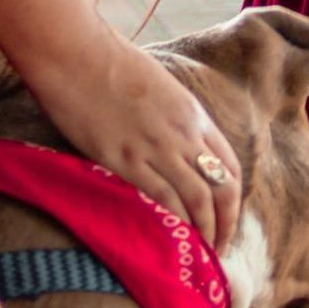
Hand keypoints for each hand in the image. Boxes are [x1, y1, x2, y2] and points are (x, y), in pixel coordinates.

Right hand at [25, 26, 240, 251]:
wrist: (75, 53)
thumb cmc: (108, 62)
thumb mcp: (157, 88)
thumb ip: (170, 118)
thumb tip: (170, 144)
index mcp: (193, 114)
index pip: (229, 166)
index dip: (233, 201)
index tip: (226, 221)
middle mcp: (183, 134)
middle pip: (221, 189)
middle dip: (225, 224)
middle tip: (218, 250)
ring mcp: (156, 147)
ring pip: (197, 200)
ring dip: (203, 232)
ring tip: (198, 254)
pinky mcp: (124, 159)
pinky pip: (161, 198)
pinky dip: (173, 223)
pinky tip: (171, 239)